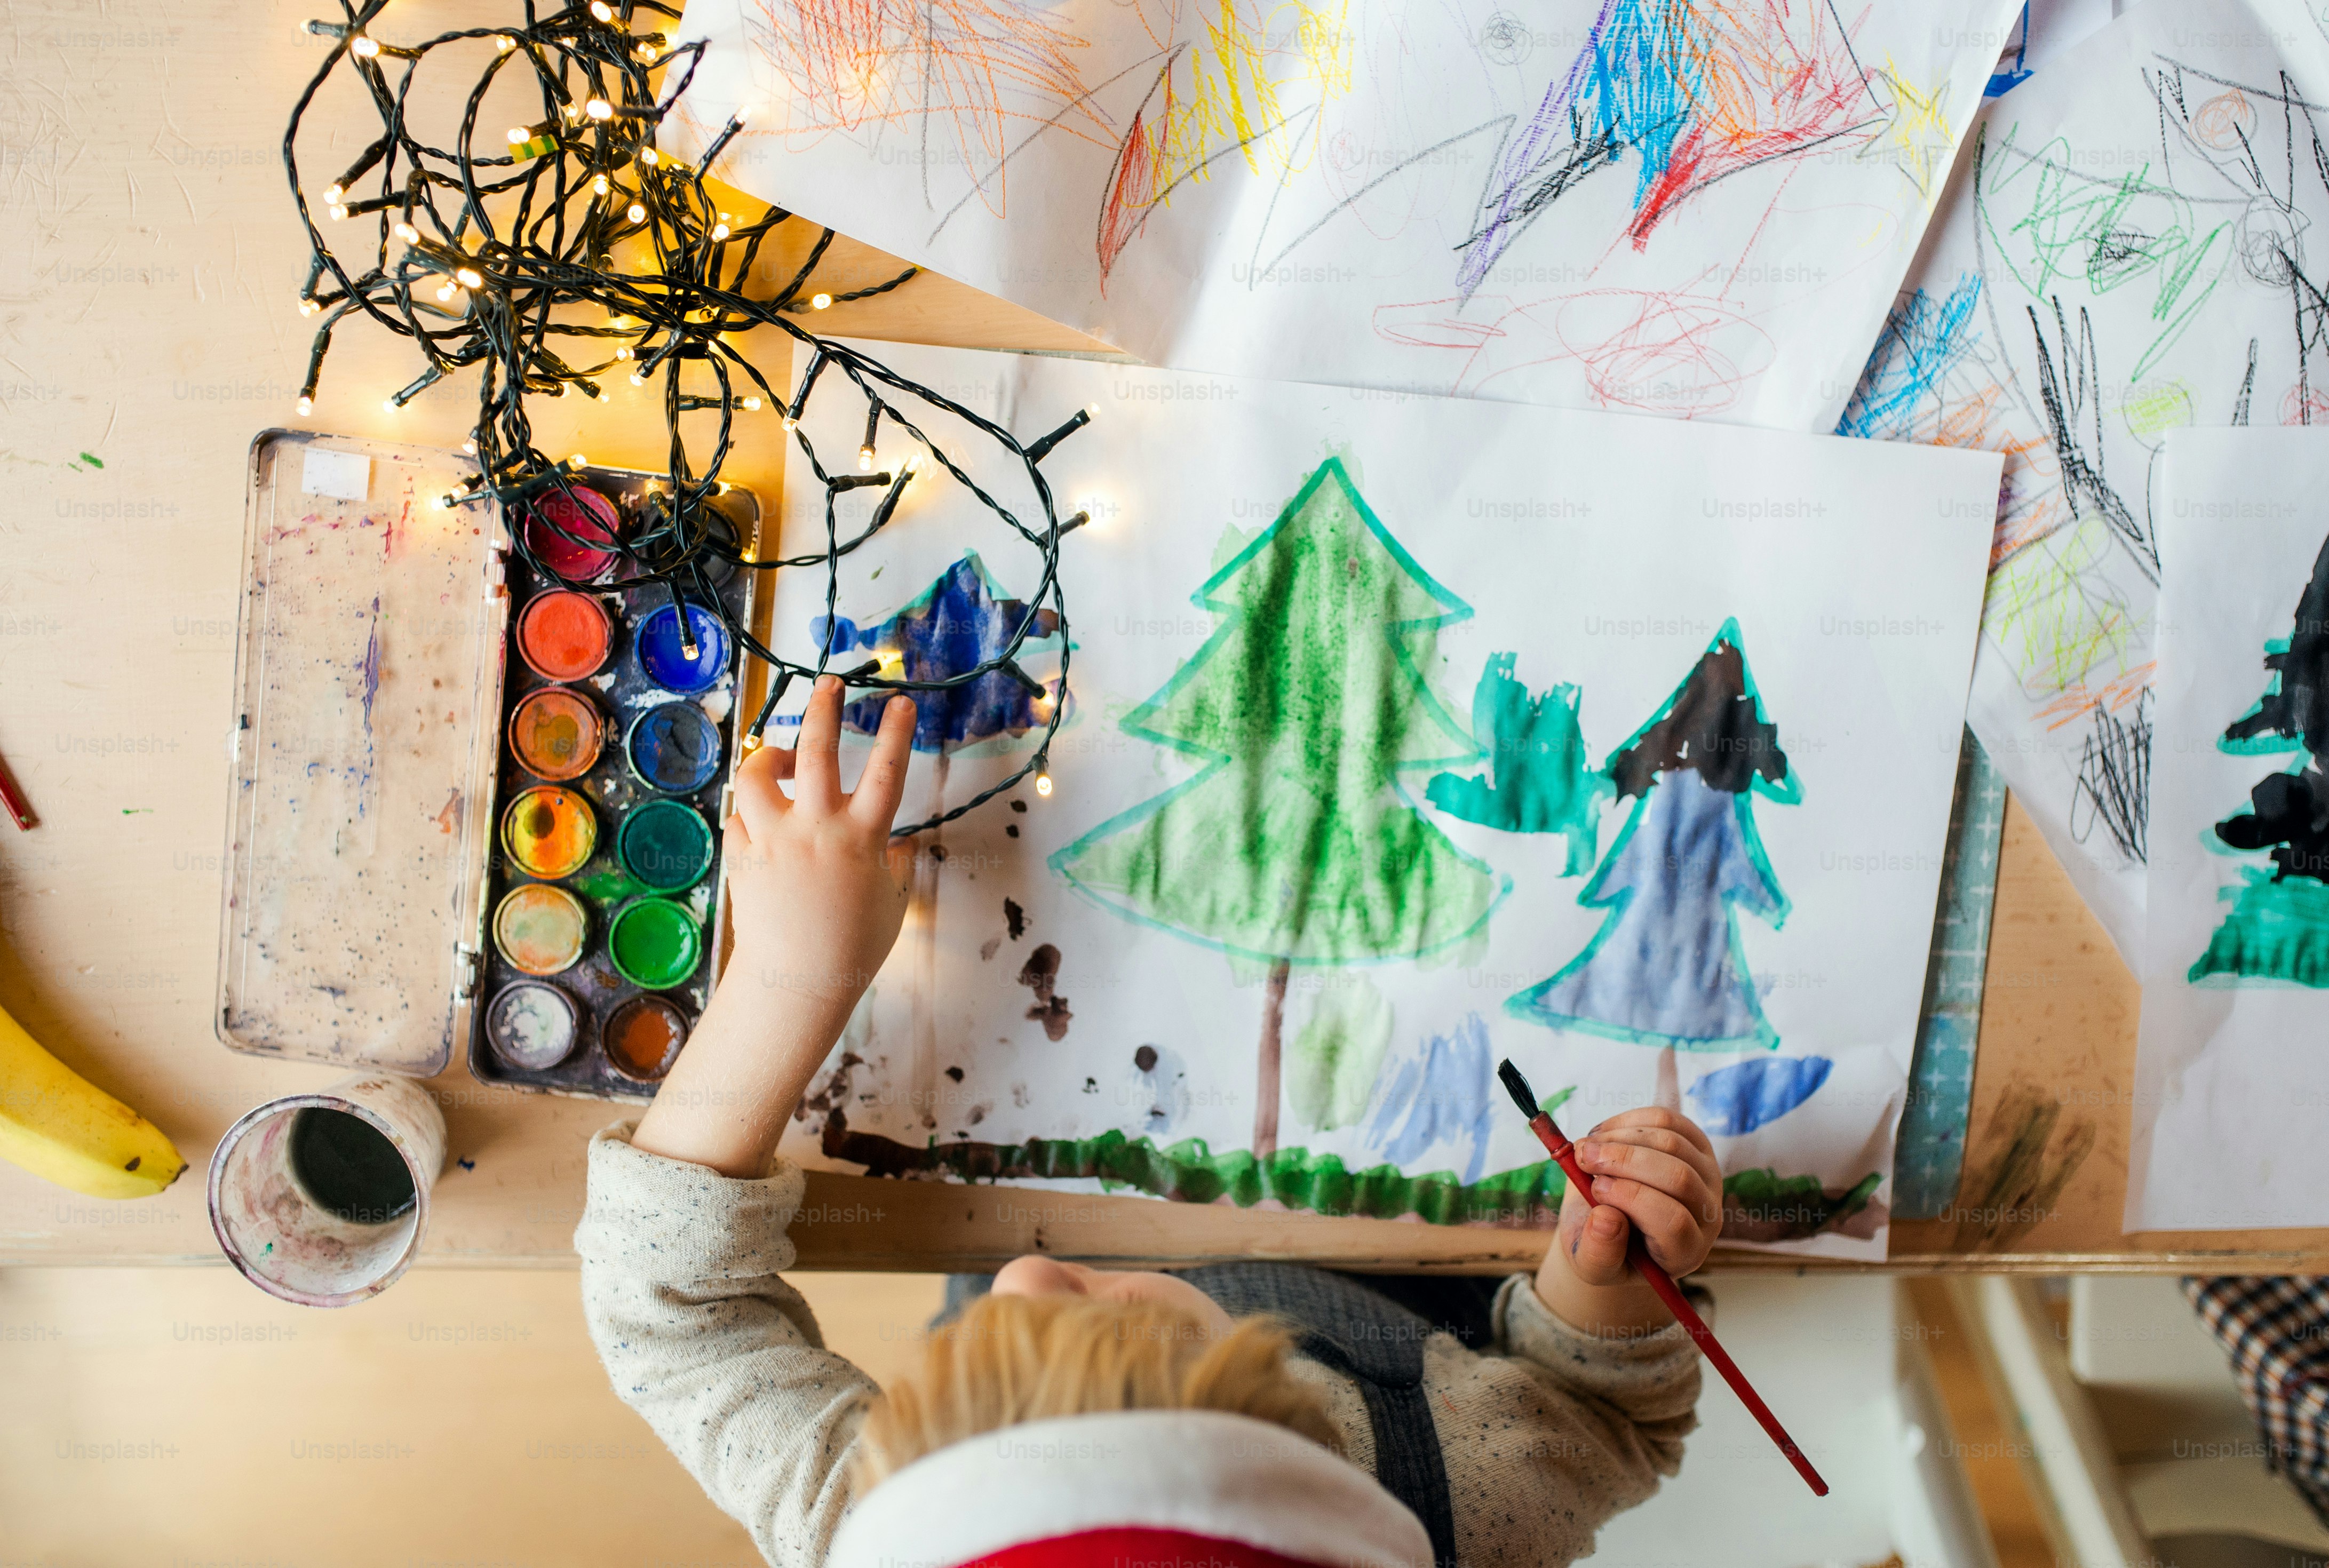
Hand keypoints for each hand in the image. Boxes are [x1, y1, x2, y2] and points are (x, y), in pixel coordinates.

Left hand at [725, 674, 915, 1006]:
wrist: (799, 983)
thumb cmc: (855, 947)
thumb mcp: (892, 903)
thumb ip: (896, 866)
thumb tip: (899, 844)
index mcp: (862, 837)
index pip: (886, 771)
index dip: (896, 731)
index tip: (901, 701)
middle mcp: (817, 829)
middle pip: (817, 750)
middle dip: (823, 708)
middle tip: (828, 682)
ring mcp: (775, 840)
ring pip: (758, 775)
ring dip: (767, 758)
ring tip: (777, 760)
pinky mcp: (743, 857)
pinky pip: (738, 818)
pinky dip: (749, 815)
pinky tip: (760, 824)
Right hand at [1532, 1107, 1722, 1337]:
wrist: (1610, 1221)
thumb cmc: (1602, 1246)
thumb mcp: (1590, 1263)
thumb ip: (1597, 1252)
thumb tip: (1606, 1218)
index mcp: (1685, 1252)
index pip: (1674, 1222)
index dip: (1633, 1199)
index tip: (1595, 1189)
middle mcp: (1707, 1214)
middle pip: (1678, 1177)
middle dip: (1624, 1160)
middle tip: (1583, 1156)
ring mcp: (1707, 1176)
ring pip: (1672, 1142)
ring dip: (1620, 1136)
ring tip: (1585, 1147)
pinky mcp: (1696, 1145)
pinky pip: (1668, 1120)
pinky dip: (1628, 1120)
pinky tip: (1602, 1134)